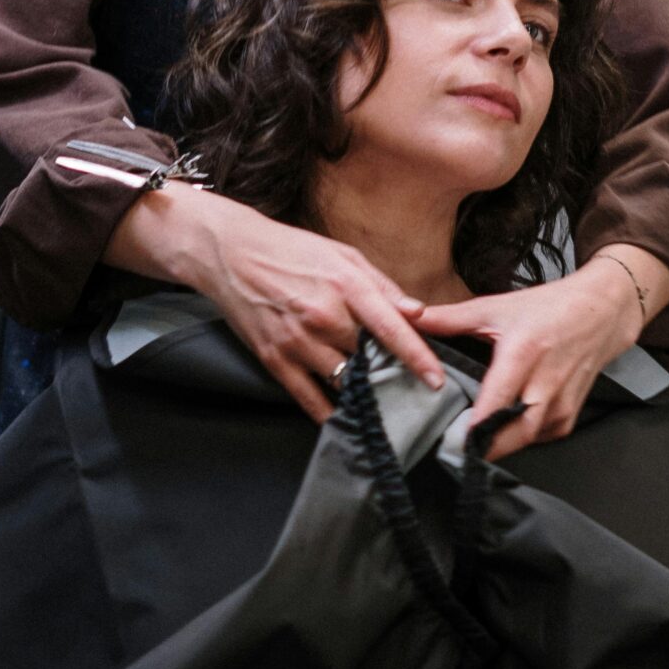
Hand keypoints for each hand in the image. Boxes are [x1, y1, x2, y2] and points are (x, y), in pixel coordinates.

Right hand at [103, 185, 443, 422]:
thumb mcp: (344, 256)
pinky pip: (309, 399)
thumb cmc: (293, 252)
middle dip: (389, 374)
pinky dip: (329, 412)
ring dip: (362, 394)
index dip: (417, 357)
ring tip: (378, 399)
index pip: (391, 328)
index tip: (437, 380)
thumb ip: (383, 287)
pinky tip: (345, 416)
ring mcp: (297, 342)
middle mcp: (323, 317)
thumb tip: (418, 312)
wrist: (232, 253)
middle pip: (370, 360)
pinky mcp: (275, 360)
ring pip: (343, 383)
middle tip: (406, 386)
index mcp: (347, 286)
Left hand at [414, 254, 656, 459]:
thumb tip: (408, 315)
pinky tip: (502, 430)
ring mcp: (561, 404)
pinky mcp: (569, 416)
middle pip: (511, 436)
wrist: (602, 312)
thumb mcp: (496, 307)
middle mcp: (546, 385)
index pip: (493, 406)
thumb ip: (449, 317)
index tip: (447, 444)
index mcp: (524, 354)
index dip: (471, 431)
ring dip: (498, 445)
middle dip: (482, 448)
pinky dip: (518, 438)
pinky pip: (538, 439)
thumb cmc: (549, 308)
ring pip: (524, 442)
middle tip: (452, 452)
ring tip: (472, 443)